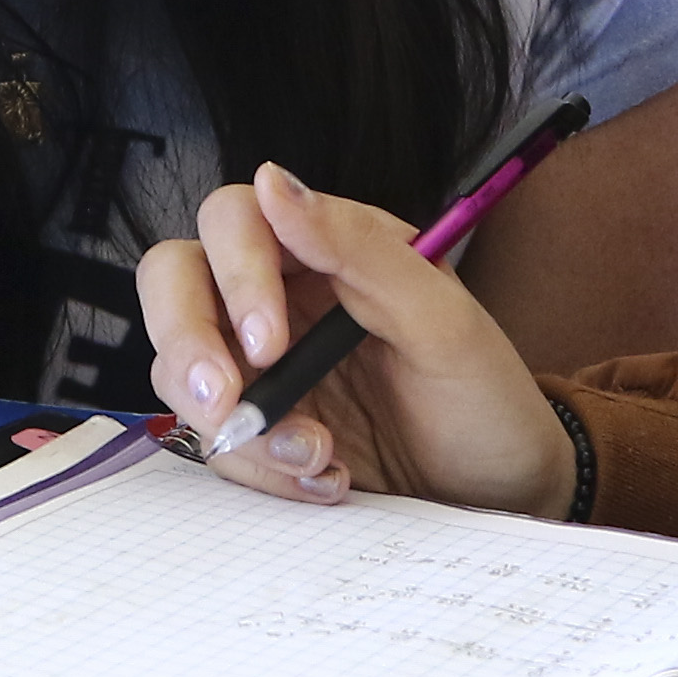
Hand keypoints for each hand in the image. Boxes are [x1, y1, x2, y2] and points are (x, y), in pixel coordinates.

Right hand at [135, 161, 572, 513]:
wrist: (503, 494)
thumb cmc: (484, 395)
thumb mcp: (441, 320)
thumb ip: (359, 248)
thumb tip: (271, 182)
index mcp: (324, 248)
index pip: (233, 222)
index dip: (235, 276)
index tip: (269, 344)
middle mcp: (279, 297)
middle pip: (175, 282)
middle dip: (189, 345)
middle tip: (227, 404)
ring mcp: (260, 366)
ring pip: (180, 369)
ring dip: (238, 425)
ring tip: (319, 459)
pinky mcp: (257, 429)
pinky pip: (214, 440)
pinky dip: (257, 470)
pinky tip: (324, 480)